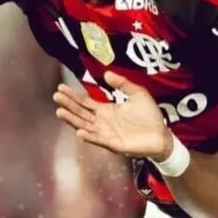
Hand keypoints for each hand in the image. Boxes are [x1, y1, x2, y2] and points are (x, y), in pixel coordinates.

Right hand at [53, 71, 172, 159]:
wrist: (161, 134)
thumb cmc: (149, 115)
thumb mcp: (137, 94)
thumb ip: (122, 84)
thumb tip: (106, 73)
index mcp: (107, 110)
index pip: (85, 102)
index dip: (73, 96)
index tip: (60, 88)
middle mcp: (102, 121)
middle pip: (81, 112)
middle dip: (68, 104)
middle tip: (56, 96)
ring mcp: (106, 133)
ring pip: (85, 125)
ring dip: (73, 120)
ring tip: (60, 111)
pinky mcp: (113, 143)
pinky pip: (98, 139)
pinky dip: (89, 135)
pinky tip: (80, 130)